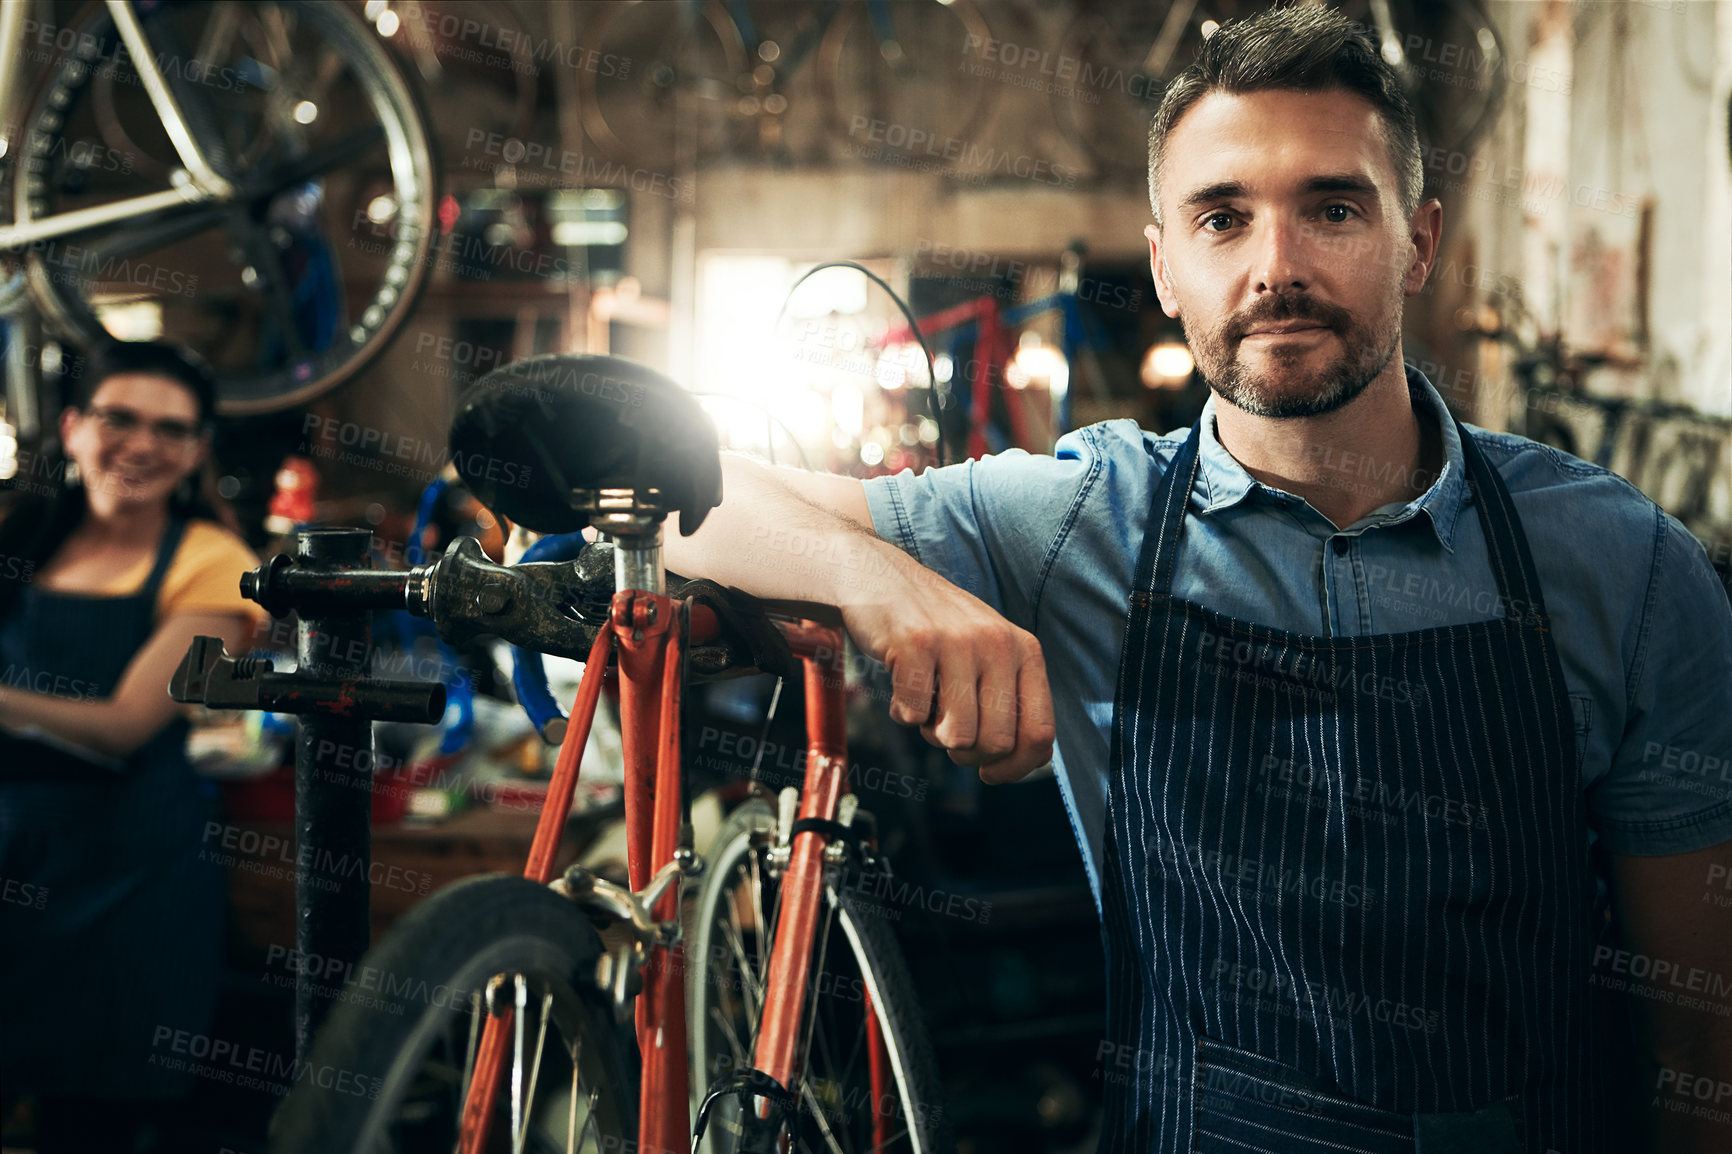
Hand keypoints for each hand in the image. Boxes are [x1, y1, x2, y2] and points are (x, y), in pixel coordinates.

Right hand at [841, 564, 1054, 783]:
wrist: (880, 577)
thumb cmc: (935, 628)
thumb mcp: (988, 652)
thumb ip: (1009, 698)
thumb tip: (1017, 762)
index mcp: (1025, 650)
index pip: (1039, 733)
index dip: (1015, 767)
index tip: (990, 772)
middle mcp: (998, 643)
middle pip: (996, 743)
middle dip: (966, 753)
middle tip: (946, 729)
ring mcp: (957, 642)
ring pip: (956, 736)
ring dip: (932, 732)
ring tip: (926, 702)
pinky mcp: (915, 644)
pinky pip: (912, 717)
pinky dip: (902, 712)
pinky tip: (901, 685)